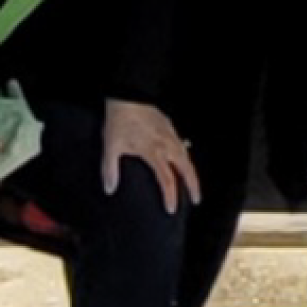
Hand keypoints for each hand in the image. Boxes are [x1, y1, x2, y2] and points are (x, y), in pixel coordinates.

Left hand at [102, 98, 199, 213]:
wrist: (128, 96)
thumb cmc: (120, 121)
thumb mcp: (111, 146)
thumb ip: (110, 169)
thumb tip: (110, 189)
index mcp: (154, 152)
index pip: (167, 178)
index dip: (170, 195)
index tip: (171, 209)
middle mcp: (166, 144)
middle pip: (186, 168)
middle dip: (193, 185)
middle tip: (196, 199)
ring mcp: (170, 134)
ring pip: (187, 156)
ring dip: (191, 171)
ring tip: (193, 183)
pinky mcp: (169, 126)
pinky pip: (182, 145)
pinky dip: (186, 157)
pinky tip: (183, 159)